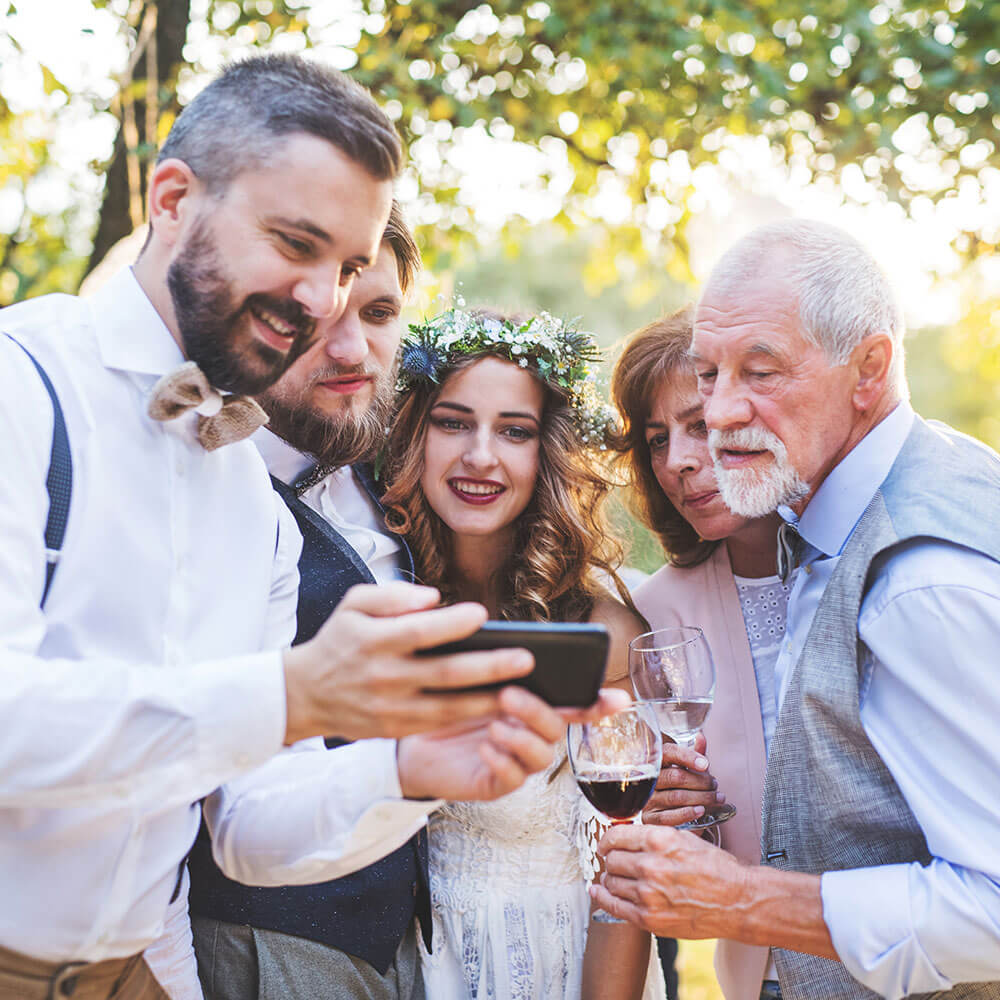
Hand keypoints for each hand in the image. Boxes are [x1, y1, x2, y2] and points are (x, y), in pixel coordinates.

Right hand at [283, 582, 534, 743]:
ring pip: (447, 707)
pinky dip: (469, 719)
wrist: (304, 694)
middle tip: (525, 658)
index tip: (483, 614)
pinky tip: (498, 708)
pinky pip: (438, 724)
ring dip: (488, 700)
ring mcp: (390, 707)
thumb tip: (433, 598)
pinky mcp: (395, 729)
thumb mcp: (353, 605)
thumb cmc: (339, 640)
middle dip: (488, 667)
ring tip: (523, 690)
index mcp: (372, 641)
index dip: (451, 625)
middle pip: (442, 673)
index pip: (417, 632)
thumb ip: (392, 595)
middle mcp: (383, 676)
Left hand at [397, 685, 629, 800]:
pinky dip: (502, 760)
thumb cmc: (445, 700)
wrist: (410, 735)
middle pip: (556, 728)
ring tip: (493, 725)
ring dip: (521, 738)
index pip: (575, 705)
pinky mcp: (495, 782)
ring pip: (541, 756)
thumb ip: (499, 667)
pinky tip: (484, 747)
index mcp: (532, 706)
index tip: (619, 700)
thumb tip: (517, 649)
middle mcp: (531, 734)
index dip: (600, 704)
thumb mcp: (472, 678)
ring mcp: (516, 760)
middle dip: (538, 711)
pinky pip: (513, 778)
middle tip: (509, 695)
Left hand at [589, 823, 749, 938]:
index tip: (606, 844)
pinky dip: (602, 897)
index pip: (615, 836)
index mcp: (659, 840)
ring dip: (611, 878)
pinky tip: (598, 892)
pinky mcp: (650, 919)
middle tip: (616, 861)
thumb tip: (626, 837)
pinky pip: (614, 906)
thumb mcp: (684, 839)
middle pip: (611, 859)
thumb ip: (654, 837)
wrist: (738, 901)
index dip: (607, 840)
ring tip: (618, 877)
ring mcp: (648, 894)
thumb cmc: (716, 868)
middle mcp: (650, 865)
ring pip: (611, 881)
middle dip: (611, 859)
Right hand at [641, 732, 725, 827]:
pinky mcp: (650, 818)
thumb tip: (700, 736)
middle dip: (701, 781)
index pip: (668, 753)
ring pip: (676, 797)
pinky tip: (701, 811)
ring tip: (717, 798)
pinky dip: (687, 813)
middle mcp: (650, 780)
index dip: (687, 756)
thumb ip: (695, 754)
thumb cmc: (682, 788)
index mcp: (657, 762)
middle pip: (676, 776)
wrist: (673, 816)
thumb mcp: (690, 770)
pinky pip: (669, 817)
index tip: (705, 764)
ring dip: (702, 798)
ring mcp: (648, 799)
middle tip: (715, 785)